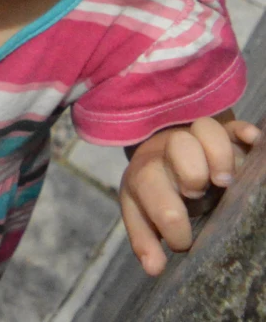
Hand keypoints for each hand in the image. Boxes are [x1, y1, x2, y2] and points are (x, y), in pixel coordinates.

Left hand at [120, 114, 258, 273]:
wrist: (160, 152)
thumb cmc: (155, 191)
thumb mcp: (142, 213)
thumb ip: (145, 239)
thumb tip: (154, 268)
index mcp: (147, 173)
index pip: (150, 186)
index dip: (169, 217)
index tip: (184, 242)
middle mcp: (171, 151)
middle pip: (179, 146)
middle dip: (191, 171)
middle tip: (201, 193)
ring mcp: (198, 139)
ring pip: (207, 130)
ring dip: (219, 153)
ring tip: (226, 181)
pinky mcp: (225, 133)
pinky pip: (234, 125)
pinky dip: (245, 133)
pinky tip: (252, 142)